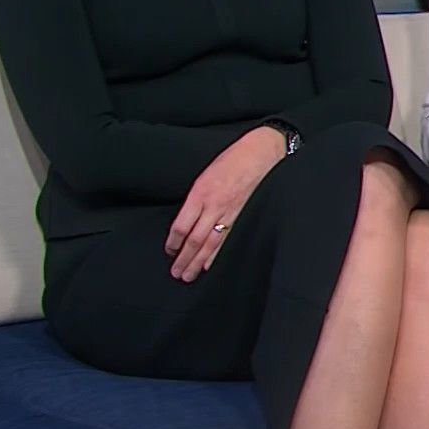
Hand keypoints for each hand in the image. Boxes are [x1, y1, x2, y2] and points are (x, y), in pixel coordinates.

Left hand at [166, 126, 286, 281]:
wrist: (259, 154)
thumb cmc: (232, 160)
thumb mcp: (205, 175)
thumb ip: (195, 198)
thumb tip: (185, 220)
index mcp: (200, 193)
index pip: (182, 225)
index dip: (173, 242)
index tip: (169, 251)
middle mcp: (213, 206)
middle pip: (194, 239)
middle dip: (184, 258)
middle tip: (176, 273)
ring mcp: (229, 212)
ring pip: (210, 243)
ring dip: (198, 261)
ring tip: (189, 275)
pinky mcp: (240, 215)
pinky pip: (226, 238)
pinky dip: (217, 253)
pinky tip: (209, 264)